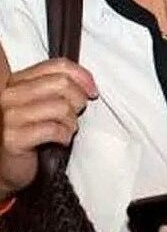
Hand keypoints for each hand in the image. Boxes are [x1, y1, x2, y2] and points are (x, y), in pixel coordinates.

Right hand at [0, 59, 97, 197]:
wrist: (8, 166)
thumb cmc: (31, 132)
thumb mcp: (44, 102)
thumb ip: (61, 85)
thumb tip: (89, 83)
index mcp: (18, 81)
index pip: (58, 65)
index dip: (82, 76)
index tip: (92, 90)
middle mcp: (10, 95)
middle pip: (62, 83)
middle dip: (78, 100)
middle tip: (76, 113)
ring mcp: (9, 116)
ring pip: (62, 107)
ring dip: (72, 122)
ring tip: (65, 129)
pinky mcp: (13, 138)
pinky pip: (54, 129)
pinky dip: (64, 136)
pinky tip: (60, 140)